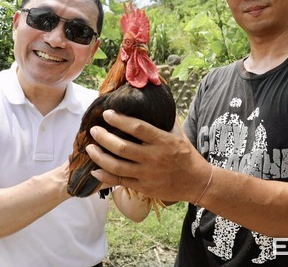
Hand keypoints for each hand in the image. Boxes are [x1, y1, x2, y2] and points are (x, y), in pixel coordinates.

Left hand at [86, 110, 210, 202]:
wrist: (198, 182)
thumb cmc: (187, 155)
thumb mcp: (179, 134)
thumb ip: (165, 120)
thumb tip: (156, 101)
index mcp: (163, 141)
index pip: (137, 128)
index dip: (120, 120)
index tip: (107, 114)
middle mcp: (154, 157)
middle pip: (122, 147)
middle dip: (104, 138)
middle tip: (94, 130)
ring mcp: (147, 174)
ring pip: (117, 166)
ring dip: (99, 157)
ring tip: (90, 148)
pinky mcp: (144, 187)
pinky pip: (120, 181)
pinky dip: (105, 177)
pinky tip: (95, 170)